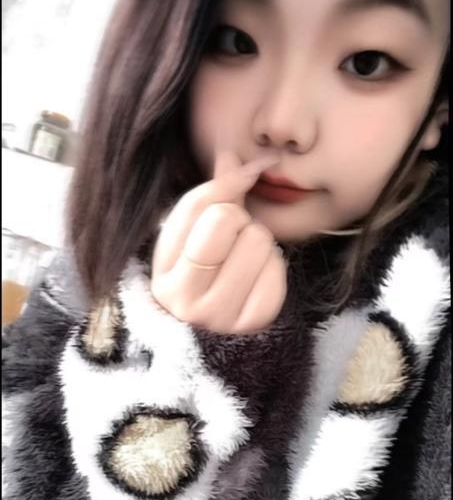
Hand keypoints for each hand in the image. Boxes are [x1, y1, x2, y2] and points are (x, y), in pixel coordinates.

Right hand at [151, 150, 287, 334]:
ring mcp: (219, 317)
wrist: (212, 345)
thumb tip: (231, 153)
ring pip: (259, 243)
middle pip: (228, 221)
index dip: (226, 185)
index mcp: (163, 272)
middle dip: (240, 220)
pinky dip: (274, 268)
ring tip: (246, 261)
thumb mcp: (191, 241)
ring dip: (260, 245)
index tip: (240, 181)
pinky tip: (259, 278)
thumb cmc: (201, 282)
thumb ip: (212, 196)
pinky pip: (277, 273)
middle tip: (236, 238)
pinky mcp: (252, 326)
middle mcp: (185, 299)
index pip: (198, 206)